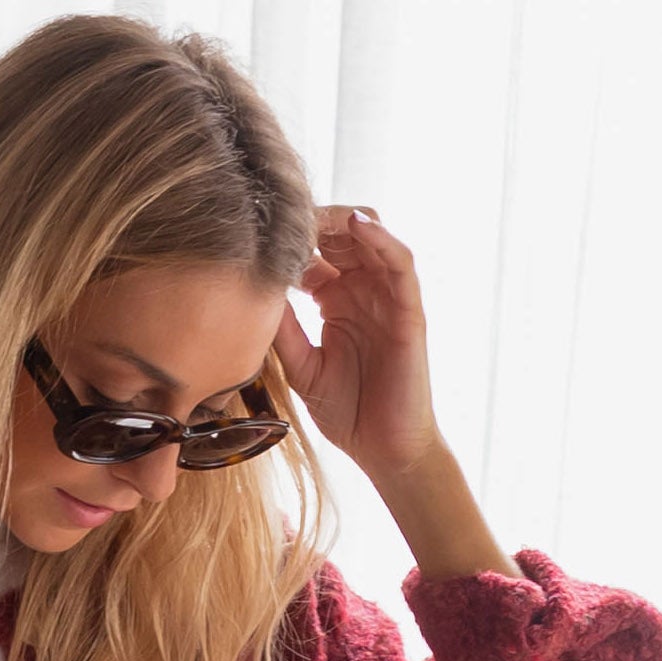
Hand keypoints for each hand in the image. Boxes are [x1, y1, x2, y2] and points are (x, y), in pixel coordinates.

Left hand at [277, 205, 516, 579]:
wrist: (383, 449)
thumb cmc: (345, 410)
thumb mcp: (300, 366)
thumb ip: (282, 329)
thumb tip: (251, 290)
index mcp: (334, 298)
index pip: (312, 250)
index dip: (289, 236)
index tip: (259, 226)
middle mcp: (362, 289)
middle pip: (339, 233)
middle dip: (312, 218)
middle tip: (283, 211)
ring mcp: (387, 296)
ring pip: (371, 236)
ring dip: (343, 218)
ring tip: (315, 212)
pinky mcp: (410, 309)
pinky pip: (401, 262)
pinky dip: (382, 238)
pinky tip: (357, 225)